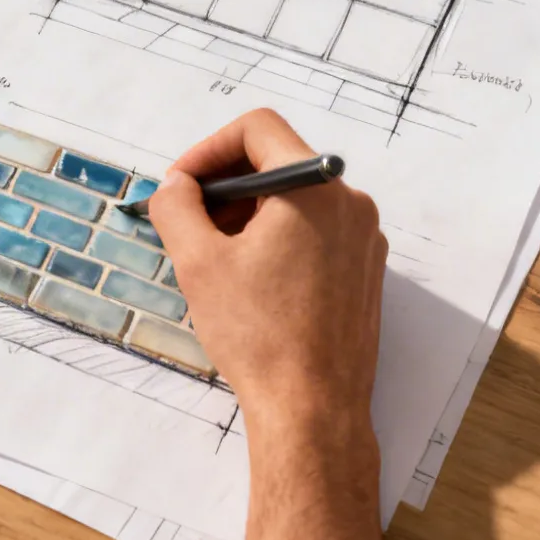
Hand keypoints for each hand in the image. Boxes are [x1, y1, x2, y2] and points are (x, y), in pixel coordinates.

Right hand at [150, 109, 385, 539]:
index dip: (209, 149)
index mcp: (315, 189)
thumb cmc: (258, 336)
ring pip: (296, 200)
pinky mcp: (365, 271)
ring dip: (249, 215)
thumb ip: (177, 206)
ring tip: (215, 258)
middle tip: (188, 223)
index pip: (258, 129)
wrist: (313, 410)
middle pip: (278, 163)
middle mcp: (350, 204)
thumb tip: (174, 185)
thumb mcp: (198, 263)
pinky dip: (278, 239)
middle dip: (225, 185)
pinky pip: (316, 232)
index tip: (181, 186)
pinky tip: (249, 281)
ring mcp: (364, 239)